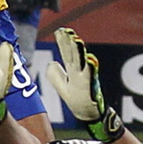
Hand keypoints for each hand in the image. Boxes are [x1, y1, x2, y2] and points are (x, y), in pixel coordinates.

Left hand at [44, 28, 123, 142]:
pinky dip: (91, 69)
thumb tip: (51, 63)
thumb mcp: (61, 86)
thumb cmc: (76, 98)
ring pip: (82, 63)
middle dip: (71, 43)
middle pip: (74, 55)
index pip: (66, 53)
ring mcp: (86, 79)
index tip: (60, 30)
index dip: (63, 42)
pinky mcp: (91, 89)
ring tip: (76, 40)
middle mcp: (80, 72)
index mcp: (72, 70)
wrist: (88, 114)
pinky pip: (91, 78)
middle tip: (67, 31)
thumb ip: (55, 74)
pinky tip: (91, 60)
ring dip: (80, 51)